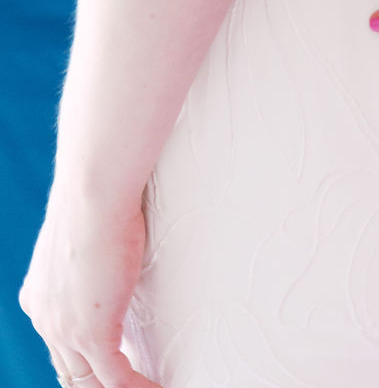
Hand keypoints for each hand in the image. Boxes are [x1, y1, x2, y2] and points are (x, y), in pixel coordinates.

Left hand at [21, 190, 160, 387]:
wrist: (93, 191)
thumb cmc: (97, 195)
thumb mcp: (85, 236)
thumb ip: (92, 261)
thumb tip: (115, 257)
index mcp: (39, 297)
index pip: (60, 345)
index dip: (86, 359)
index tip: (115, 359)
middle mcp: (44, 318)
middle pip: (70, 370)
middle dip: (98, 381)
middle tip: (129, 381)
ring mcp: (64, 329)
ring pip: (89, 381)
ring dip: (119, 387)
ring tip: (148, 386)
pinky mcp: (92, 333)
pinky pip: (116, 378)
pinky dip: (138, 387)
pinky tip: (158, 387)